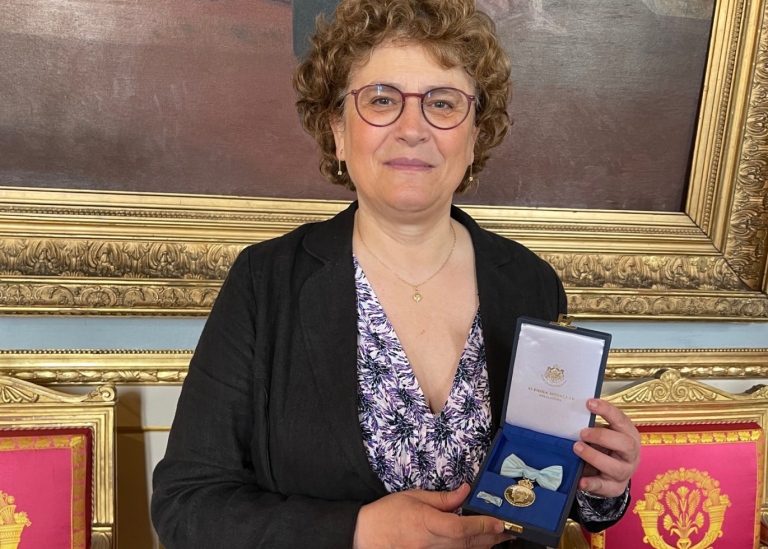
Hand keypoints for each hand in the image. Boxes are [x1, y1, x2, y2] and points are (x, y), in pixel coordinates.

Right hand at [353, 483, 513, 548]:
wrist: (366, 535)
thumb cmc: (388, 513)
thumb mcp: (415, 497)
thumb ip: (443, 498)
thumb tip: (465, 491)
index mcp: (426, 523)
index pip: (460, 528)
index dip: (483, 527)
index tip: (500, 522)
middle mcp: (430, 543)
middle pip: (467, 544)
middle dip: (491, 538)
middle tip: (509, 531)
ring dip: (483, 546)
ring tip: (499, 538)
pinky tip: (477, 546)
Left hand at [574, 398, 639, 497]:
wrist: (614, 473)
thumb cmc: (607, 447)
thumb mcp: (604, 434)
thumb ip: (593, 426)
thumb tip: (570, 416)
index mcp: (629, 434)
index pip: (621, 420)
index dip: (606, 411)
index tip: (589, 403)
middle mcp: (631, 453)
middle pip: (625, 444)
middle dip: (602, 437)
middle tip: (582, 432)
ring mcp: (625, 472)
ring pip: (616, 467)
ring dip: (594, 457)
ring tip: (577, 448)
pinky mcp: (615, 487)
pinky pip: (605, 487)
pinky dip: (592, 484)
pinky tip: (581, 481)